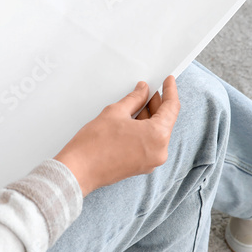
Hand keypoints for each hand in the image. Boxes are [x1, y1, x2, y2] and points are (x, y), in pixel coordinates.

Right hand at [54, 77, 179, 196]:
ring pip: (157, 133)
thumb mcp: (116, 112)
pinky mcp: (142, 166)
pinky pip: (149, 143)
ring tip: (138, 102)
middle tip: (148, 89)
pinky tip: (134, 119)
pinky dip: (144, 130)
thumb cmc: (94, 145)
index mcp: (157, 136)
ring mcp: (151, 161)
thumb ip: (134, 99)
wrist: (79, 170)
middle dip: (157, 104)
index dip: (170, 91)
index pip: (172, 108)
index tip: (168, 81)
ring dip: (149, 117)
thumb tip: (143, 91)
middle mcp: (159, 151)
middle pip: (165, 121)